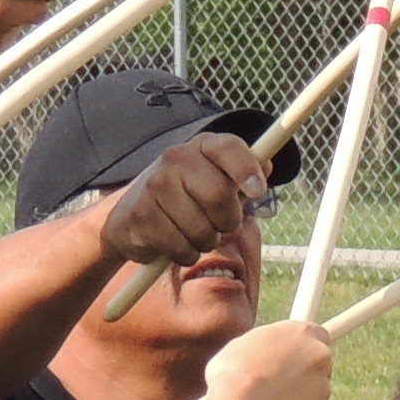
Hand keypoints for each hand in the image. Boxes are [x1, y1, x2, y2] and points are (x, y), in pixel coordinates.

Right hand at [100, 136, 266, 277]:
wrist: (133, 210)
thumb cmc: (188, 194)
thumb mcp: (217, 177)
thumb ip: (244, 172)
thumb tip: (266, 166)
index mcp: (202, 146)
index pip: (229, 148)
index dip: (247, 169)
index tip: (258, 191)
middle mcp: (175, 158)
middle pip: (220, 196)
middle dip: (229, 220)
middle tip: (222, 224)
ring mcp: (155, 185)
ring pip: (202, 230)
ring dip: (206, 241)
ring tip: (195, 232)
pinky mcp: (141, 215)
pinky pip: (181, 248)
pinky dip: (186, 253)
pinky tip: (176, 242)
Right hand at [201, 321, 334, 399]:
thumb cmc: (231, 375)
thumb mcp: (242, 346)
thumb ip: (264, 347)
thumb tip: (261, 354)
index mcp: (301, 332)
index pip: (317, 334)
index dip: (304, 347)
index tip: (296, 356)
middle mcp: (319, 355)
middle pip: (319, 363)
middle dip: (303, 372)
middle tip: (279, 382)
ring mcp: (323, 385)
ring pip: (315, 390)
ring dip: (299, 396)